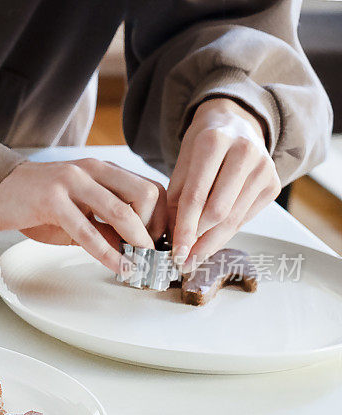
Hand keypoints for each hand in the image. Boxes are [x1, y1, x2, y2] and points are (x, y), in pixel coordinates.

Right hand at [0, 159, 166, 272]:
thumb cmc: (37, 203)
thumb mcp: (78, 211)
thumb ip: (105, 226)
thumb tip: (133, 252)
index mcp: (103, 170)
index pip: (150, 188)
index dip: (162, 219)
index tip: (161, 244)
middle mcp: (92, 170)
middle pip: (145, 195)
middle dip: (154, 230)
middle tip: (152, 256)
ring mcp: (72, 182)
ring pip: (121, 211)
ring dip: (137, 243)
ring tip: (141, 266)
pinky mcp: (52, 200)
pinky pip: (88, 230)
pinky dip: (107, 253)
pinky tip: (117, 268)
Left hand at [169, 98, 280, 271]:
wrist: (235, 124)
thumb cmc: (204, 146)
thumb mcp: (182, 162)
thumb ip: (175, 198)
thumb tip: (172, 238)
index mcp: (213, 142)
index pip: (195, 196)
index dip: (184, 228)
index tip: (175, 251)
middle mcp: (243, 152)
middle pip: (218, 211)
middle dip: (198, 240)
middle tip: (183, 258)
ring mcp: (263, 168)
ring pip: (234, 219)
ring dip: (212, 242)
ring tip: (194, 256)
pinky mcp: (274, 183)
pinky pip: (246, 218)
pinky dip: (226, 232)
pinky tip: (211, 240)